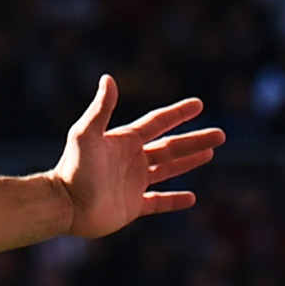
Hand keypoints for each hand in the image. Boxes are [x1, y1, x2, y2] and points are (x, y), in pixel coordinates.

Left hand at [48, 76, 223, 239]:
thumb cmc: (73, 168)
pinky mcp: (132, 206)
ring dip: (189, 162)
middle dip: (195, 140)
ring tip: (211, 153)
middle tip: (221, 135)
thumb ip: (101, 108)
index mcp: (125, 141)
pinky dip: (174, 200)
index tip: (198, 104)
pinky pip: (158, 203)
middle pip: (170, 147)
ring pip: (168, 170)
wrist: (63, 205)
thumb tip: (108, 78)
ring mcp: (133, 183)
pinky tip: (192, 197)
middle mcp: (131, 160)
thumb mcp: (86, 134)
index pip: (157, 123)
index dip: (178, 113)